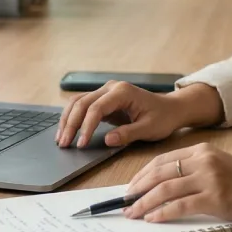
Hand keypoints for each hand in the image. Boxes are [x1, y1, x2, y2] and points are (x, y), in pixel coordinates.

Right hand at [56, 81, 222, 148]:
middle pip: (82, 103)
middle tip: (63, 144)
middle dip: (71, 124)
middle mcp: (111, 88)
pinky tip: (67, 131)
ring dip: (67, 120)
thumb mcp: (149, 129)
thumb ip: (128, 134)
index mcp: (123, 92)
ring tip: (61, 139)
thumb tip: (107, 140)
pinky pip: (83, 106)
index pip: (97, 108)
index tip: (81, 144)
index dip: (86, 127)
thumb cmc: (162, 118)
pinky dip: (73, 118)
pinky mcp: (104, 99)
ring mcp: (106, 92)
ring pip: (78, 102)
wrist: (171, 108)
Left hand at [123, 143, 231, 226]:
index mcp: (202, 150)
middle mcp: (203, 160)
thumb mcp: (218, 166)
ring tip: (133, 213)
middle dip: (137, 188)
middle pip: (159, 173)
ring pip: (165, 189)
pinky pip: (180, 206)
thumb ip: (193, 170)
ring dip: (144, 203)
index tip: (130, 187)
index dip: (142, 174)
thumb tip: (161, 185)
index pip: (162, 160)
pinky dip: (162, 213)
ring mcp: (209, 178)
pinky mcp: (214, 198)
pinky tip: (152, 219)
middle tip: (124, 201)